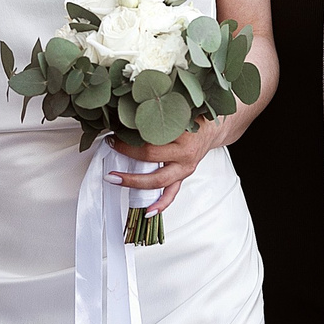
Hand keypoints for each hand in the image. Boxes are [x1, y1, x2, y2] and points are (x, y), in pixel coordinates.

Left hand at [110, 115, 234, 216]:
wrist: (211, 130)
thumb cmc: (193, 120)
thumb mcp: (177, 112)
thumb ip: (157, 117)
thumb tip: (126, 117)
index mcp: (183, 134)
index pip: (152, 134)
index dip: (131, 134)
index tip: (115, 132)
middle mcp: (185, 153)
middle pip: (151, 156)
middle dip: (127, 153)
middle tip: (111, 147)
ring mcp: (184, 168)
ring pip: (158, 180)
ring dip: (133, 182)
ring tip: (114, 179)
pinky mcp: (183, 177)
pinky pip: (171, 194)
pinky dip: (159, 204)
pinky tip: (147, 211)